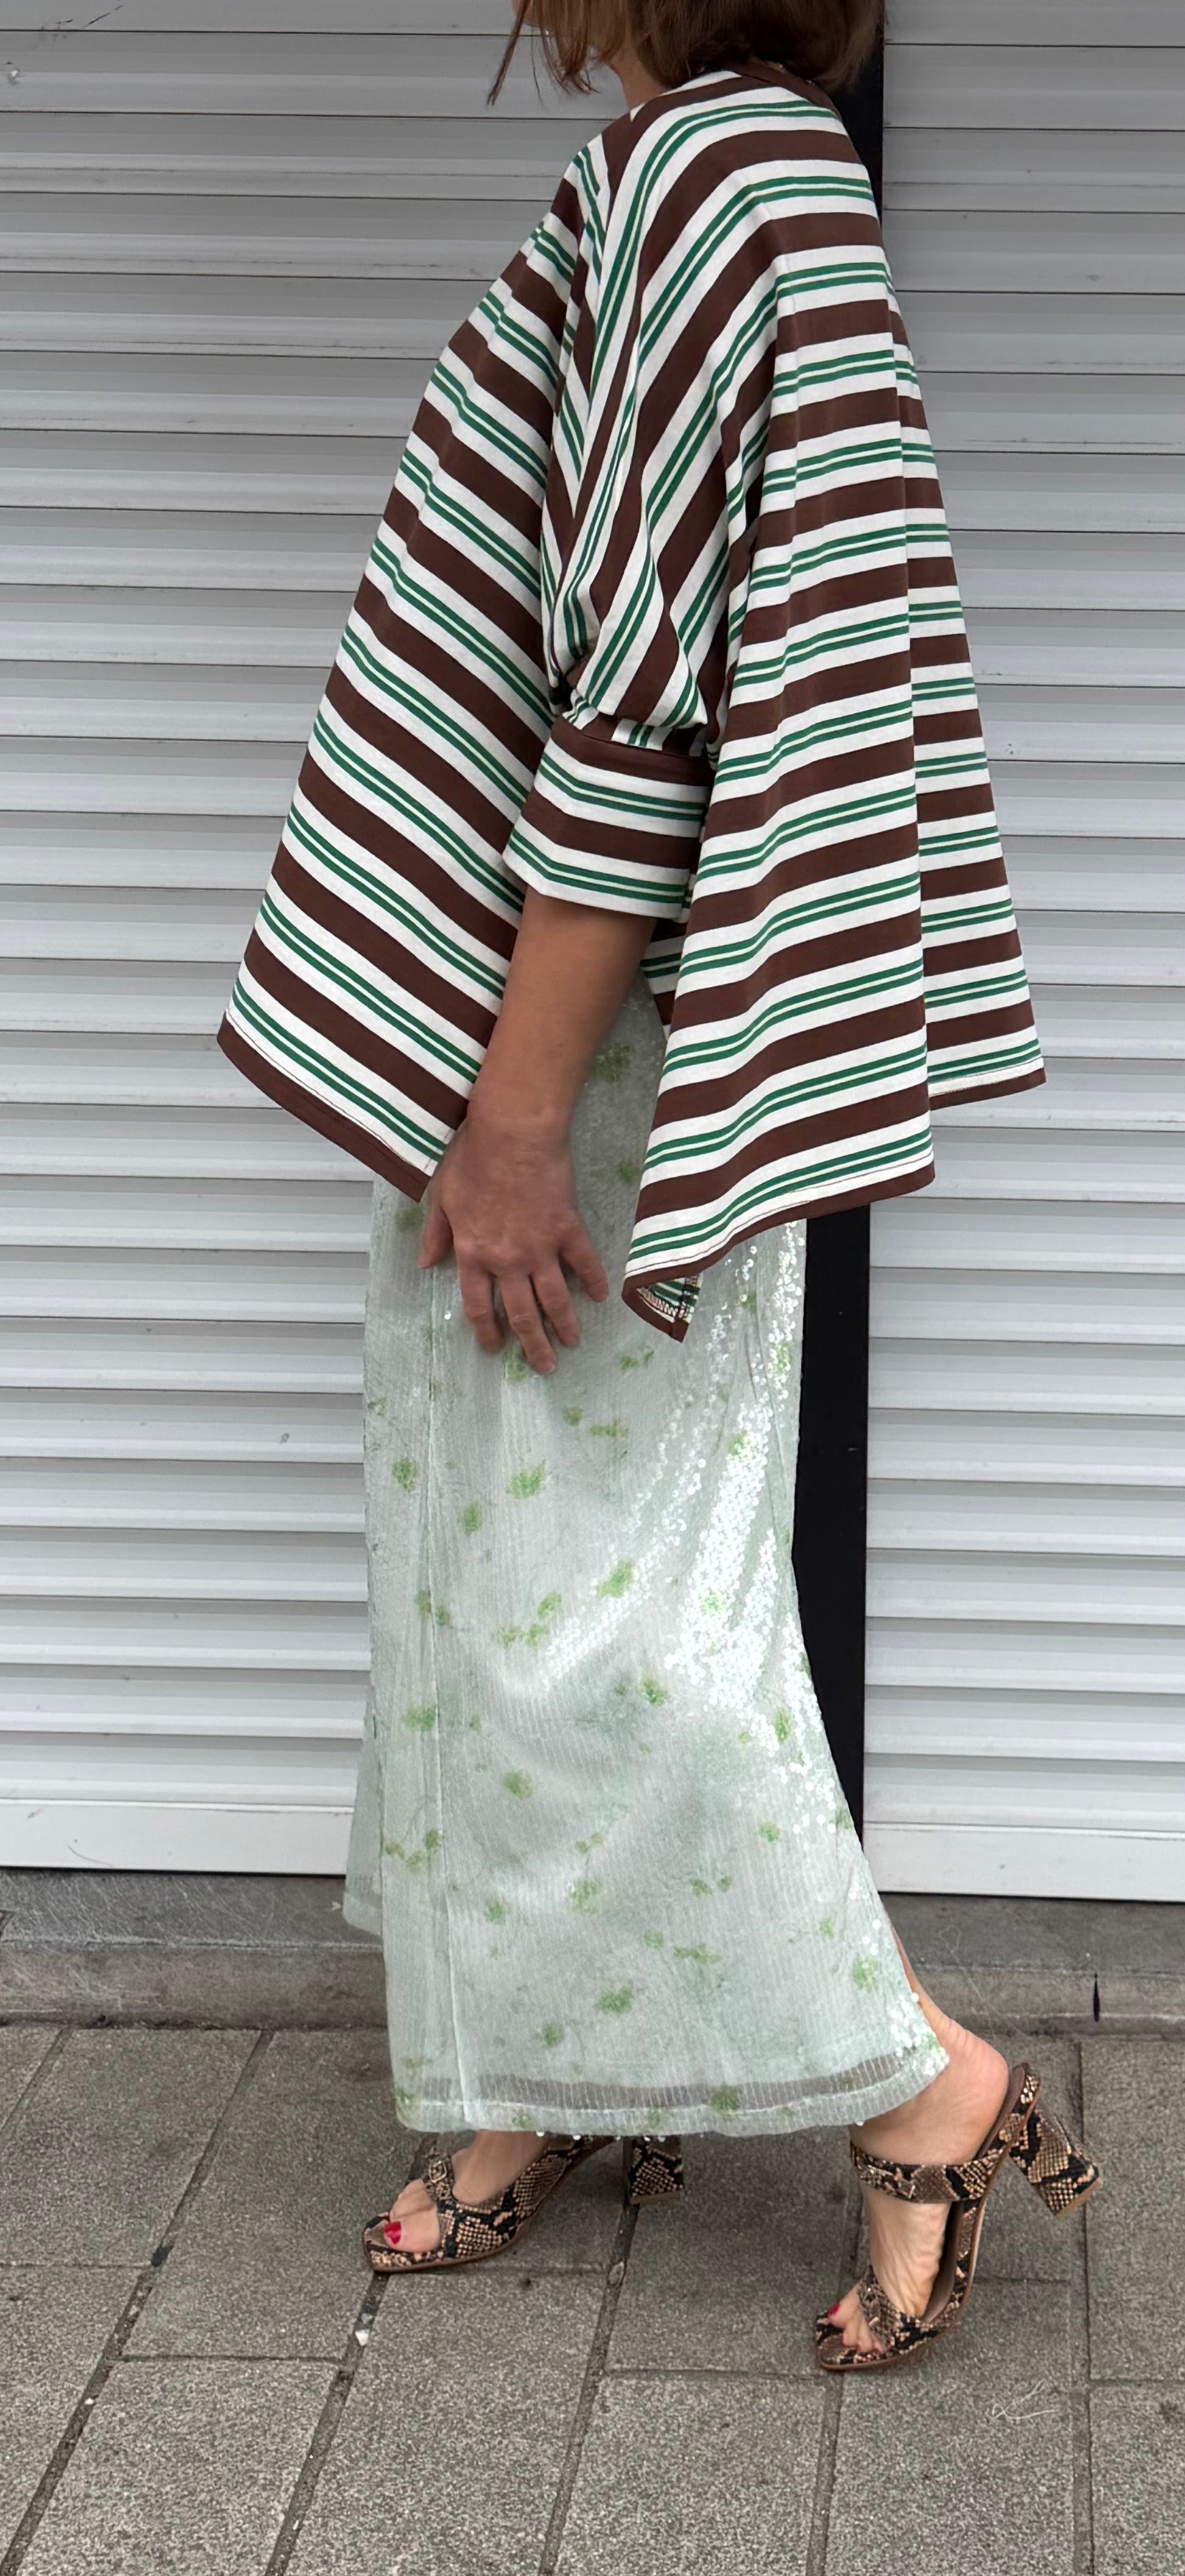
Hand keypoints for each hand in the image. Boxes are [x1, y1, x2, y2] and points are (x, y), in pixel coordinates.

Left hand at [418, 1101, 608, 1373]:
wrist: (512, 1134)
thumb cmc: (472, 1159)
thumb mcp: (442, 1196)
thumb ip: (436, 1234)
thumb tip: (424, 1263)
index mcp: (473, 1254)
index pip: (479, 1306)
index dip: (486, 1332)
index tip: (494, 1348)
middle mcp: (507, 1260)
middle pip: (522, 1314)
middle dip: (533, 1345)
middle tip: (544, 1366)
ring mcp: (541, 1247)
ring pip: (555, 1298)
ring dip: (565, 1325)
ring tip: (572, 1344)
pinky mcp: (568, 1229)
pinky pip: (584, 1263)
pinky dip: (594, 1281)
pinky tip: (601, 1297)